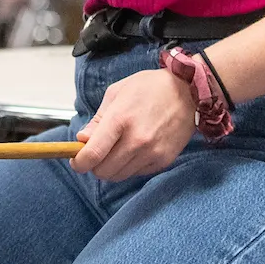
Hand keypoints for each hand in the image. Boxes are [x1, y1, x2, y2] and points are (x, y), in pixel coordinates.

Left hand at [70, 68, 196, 181]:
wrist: (188, 92)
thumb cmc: (150, 88)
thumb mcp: (116, 93)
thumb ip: (97, 120)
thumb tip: (82, 140)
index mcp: (120, 119)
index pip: (92, 154)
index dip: (79, 162)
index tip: (76, 161)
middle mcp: (136, 140)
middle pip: (103, 171)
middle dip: (94, 165)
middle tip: (96, 153)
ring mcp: (152, 152)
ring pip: (119, 176)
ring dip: (112, 167)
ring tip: (116, 149)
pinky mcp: (163, 160)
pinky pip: (136, 174)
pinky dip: (129, 167)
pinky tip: (134, 150)